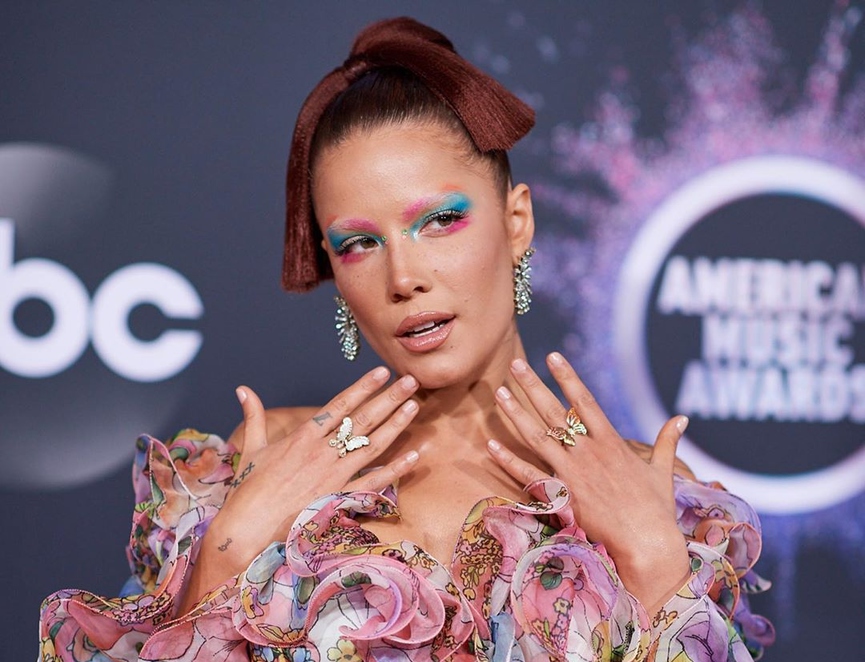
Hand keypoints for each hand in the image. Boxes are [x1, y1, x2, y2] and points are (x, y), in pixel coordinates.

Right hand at [181, 366, 419, 610]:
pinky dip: (395, 469)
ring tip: (414, 405)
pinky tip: (413, 455)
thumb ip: (254, 417)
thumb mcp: (252, 449)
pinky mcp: (340, 498)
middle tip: (410, 380)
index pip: (339, 405)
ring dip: (395, 425)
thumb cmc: (248, 491)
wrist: (247, 529)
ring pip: (372, 445)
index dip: (362, 387)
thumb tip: (243, 389)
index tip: (381, 372)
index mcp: (302, 437)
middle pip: (362, 419)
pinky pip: (374, 481)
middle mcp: (322, 452)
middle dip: (388, 398)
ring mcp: (333, 475)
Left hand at [487, 352, 690, 612]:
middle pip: (555, 413)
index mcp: (611, 443)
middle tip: (515, 365)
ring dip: (516, 414)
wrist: (647, 544)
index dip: (568, 377)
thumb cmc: (657, 510)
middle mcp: (589, 452)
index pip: (586, 401)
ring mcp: (573, 473)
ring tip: (499, 393)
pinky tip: (490, 444)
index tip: (553, 356)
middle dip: (533, 387)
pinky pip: (528, 475)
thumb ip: (668, 441)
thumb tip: (682, 418)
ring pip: (537, 437)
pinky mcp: (562, 496)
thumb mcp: (662, 471)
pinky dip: (508, 460)